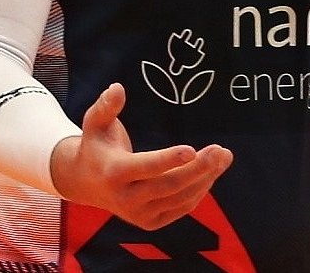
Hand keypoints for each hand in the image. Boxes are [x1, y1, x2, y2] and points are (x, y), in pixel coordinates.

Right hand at [50, 82, 232, 230]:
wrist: (85, 183)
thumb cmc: (96, 145)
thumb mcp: (95, 123)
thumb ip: (106, 106)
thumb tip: (117, 88)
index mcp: (114, 172)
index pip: (146, 167)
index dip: (169, 159)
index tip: (193, 149)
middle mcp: (126, 198)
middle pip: (169, 185)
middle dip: (199, 168)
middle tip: (221, 151)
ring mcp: (138, 214)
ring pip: (179, 198)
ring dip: (206, 178)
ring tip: (224, 157)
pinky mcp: (149, 222)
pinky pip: (180, 208)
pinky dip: (199, 191)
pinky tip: (211, 173)